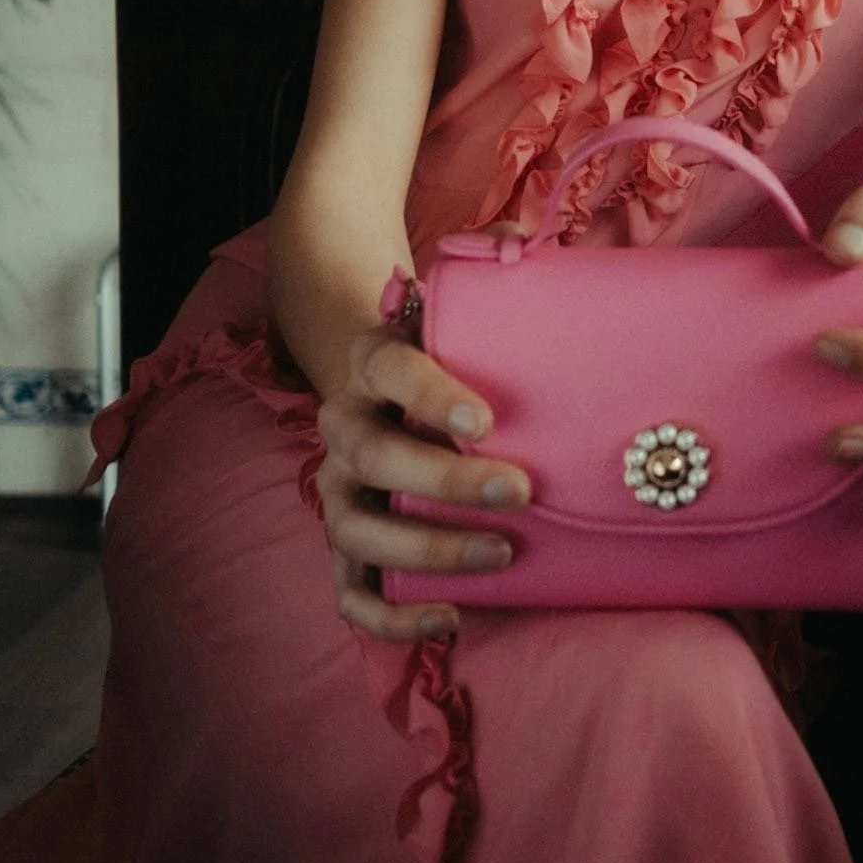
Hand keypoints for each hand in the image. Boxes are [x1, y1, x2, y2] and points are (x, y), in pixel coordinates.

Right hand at [314, 226, 531, 641]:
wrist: (387, 379)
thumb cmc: (449, 348)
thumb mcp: (462, 307)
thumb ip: (489, 273)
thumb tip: (523, 245)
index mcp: (373, 362)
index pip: (392, 372)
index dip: (433, 395)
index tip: (488, 419)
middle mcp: (344, 426)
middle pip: (377, 458)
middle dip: (447, 481)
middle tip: (520, 488)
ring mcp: (339, 491)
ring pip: (358, 530)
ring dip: (428, 548)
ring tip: (501, 553)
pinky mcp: (347, 547)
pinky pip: (351, 594)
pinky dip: (392, 616)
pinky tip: (451, 616)